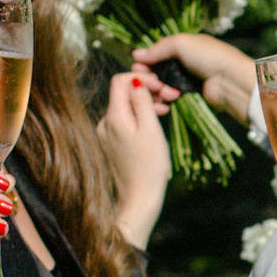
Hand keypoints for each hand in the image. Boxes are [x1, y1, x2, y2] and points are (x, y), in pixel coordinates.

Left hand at [100, 67, 170, 248]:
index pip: (120, 81)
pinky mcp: (111, 145)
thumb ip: (142, 101)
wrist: (139, 198)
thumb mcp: (150, 128)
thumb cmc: (149, 165)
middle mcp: (105, 123)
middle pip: (123, 94)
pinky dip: (140, 117)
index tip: (161, 86)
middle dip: (147, 90)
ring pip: (126, 108)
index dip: (141, 78)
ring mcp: (106, 135)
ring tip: (167, 109)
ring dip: (145, 104)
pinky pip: (125, 122)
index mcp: (113, 116)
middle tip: (172, 96)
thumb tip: (136, 81)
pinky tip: (154, 123)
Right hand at [134, 29, 255, 126]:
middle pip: (162, 66)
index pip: (162, 50)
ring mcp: (190, 76)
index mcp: (187, 44)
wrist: (230, 81)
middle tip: (139, 78)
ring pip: (166, 80)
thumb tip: (136, 54)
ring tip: (151, 88)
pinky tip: (160, 96)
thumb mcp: (181, 43)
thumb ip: (158, 48)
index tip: (135, 65)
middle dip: (149, 72)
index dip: (148, 57)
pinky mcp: (192, 92)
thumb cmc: (209, 56)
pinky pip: (173, 92)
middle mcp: (188, 59)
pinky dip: (166, 94)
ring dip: (157, 84)